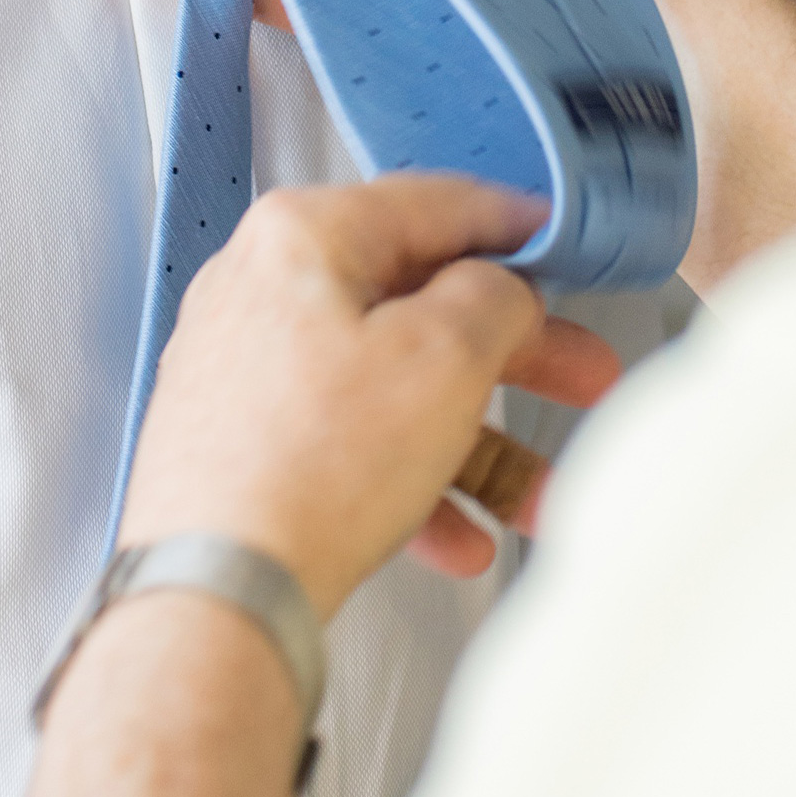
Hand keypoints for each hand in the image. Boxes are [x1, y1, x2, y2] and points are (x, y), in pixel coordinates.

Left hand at [119, 175, 619, 620]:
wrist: (216, 591)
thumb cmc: (309, 467)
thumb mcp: (446, 357)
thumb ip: (494, 299)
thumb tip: (501, 290)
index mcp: (304, 235)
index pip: (434, 205)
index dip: (516, 228)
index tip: (564, 251)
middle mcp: (262, 288)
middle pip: (416, 306)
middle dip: (513, 358)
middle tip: (579, 375)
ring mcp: (245, 367)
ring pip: (388, 389)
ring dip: (474, 443)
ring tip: (537, 497)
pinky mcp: (240, 441)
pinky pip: (345, 445)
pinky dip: (409, 483)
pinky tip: (462, 540)